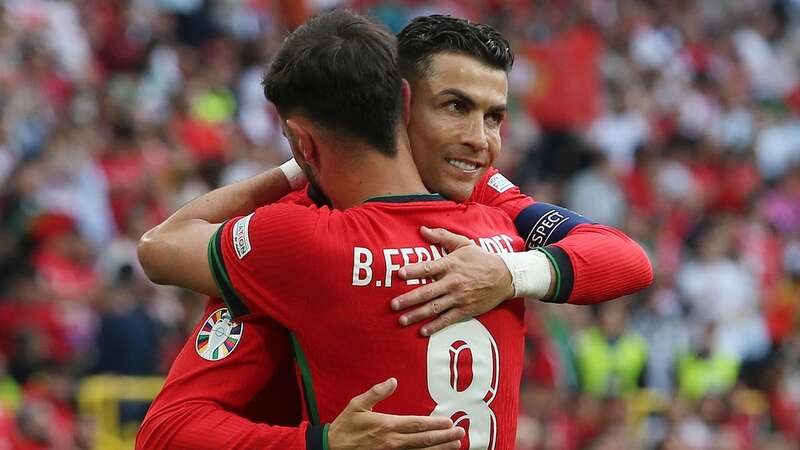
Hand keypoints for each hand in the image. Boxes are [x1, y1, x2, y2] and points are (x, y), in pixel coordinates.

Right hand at [327, 378, 463, 449]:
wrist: (331, 449)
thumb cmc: (345, 427)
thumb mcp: (357, 405)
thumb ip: (376, 392)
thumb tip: (393, 380)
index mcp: (386, 425)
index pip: (417, 424)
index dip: (435, 424)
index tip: (449, 422)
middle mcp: (392, 442)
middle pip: (424, 440)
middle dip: (444, 437)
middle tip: (460, 434)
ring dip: (440, 449)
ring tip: (455, 446)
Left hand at [391, 226, 514, 335]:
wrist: (505, 276)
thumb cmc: (481, 258)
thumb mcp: (463, 243)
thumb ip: (442, 236)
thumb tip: (422, 229)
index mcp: (451, 265)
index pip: (428, 268)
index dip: (414, 270)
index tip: (400, 273)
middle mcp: (453, 282)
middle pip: (427, 292)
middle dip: (409, 299)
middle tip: (393, 304)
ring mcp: (459, 298)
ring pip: (434, 308)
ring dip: (417, 315)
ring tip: (402, 320)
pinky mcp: (466, 310)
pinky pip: (447, 319)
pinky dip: (435, 326)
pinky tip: (422, 331)